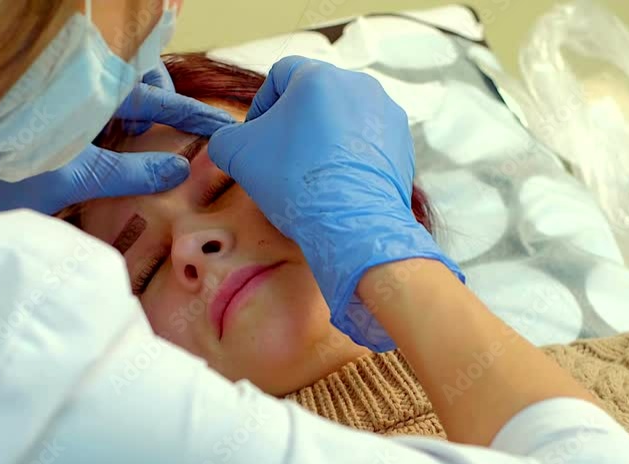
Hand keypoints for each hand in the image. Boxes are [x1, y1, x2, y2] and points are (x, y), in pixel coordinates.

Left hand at [0, 61, 234, 213]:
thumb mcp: (68, 176)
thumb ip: (127, 171)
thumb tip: (179, 171)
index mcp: (87, 85)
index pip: (154, 95)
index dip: (190, 115)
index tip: (222, 130)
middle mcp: (73, 76)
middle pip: (135, 74)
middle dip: (160, 99)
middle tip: (174, 131)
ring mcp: (55, 85)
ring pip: (109, 80)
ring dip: (132, 103)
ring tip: (143, 134)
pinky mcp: (36, 100)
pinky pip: (86, 93)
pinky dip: (105, 110)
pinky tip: (107, 134)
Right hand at [208, 56, 462, 350]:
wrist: (351, 222)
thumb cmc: (292, 180)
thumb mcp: (237, 154)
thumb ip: (226, 138)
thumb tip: (232, 142)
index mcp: (318, 76)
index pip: (279, 75)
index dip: (261, 106)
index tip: (256, 139)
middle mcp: (358, 85)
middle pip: (314, 97)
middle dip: (294, 124)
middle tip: (280, 159)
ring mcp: (385, 113)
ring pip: (341, 118)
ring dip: (322, 139)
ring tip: (311, 174)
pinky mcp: (402, 142)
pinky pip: (366, 141)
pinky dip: (349, 156)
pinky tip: (337, 183)